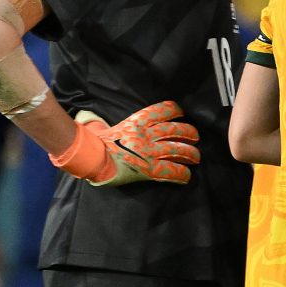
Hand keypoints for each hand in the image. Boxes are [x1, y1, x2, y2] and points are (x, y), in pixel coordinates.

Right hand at [52, 101, 197, 185]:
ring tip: (195, 158)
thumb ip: (115, 123)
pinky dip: (183, 174)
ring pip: (179, 150)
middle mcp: (145, 135)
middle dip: (189, 133)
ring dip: (192, 154)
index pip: (160, 111)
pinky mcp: (149, 169)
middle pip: (175, 130)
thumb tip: (95, 117)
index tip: (181, 112)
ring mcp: (148, 152)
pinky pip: (172, 171)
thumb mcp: (108, 127)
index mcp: (136, 122)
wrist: (89, 160)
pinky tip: (186, 176)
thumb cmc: (96, 144)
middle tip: (194, 138)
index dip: (174, 110)